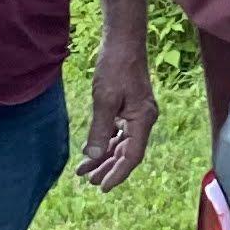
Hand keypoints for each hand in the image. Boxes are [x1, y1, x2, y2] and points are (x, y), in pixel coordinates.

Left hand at [77, 36, 159, 189]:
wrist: (123, 42)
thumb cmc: (115, 67)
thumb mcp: (104, 99)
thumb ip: (100, 129)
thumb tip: (93, 156)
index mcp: (143, 120)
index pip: (132, 156)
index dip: (117, 174)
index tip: (102, 187)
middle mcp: (144, 120)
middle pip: (127, 153)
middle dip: (108, 168)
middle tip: (89, 181)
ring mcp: (137, 114)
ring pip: (122, 143)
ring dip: (104, 156)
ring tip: (85, 170)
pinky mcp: (129, 107)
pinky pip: (119, 132)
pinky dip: (105, 142)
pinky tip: (92, 149)